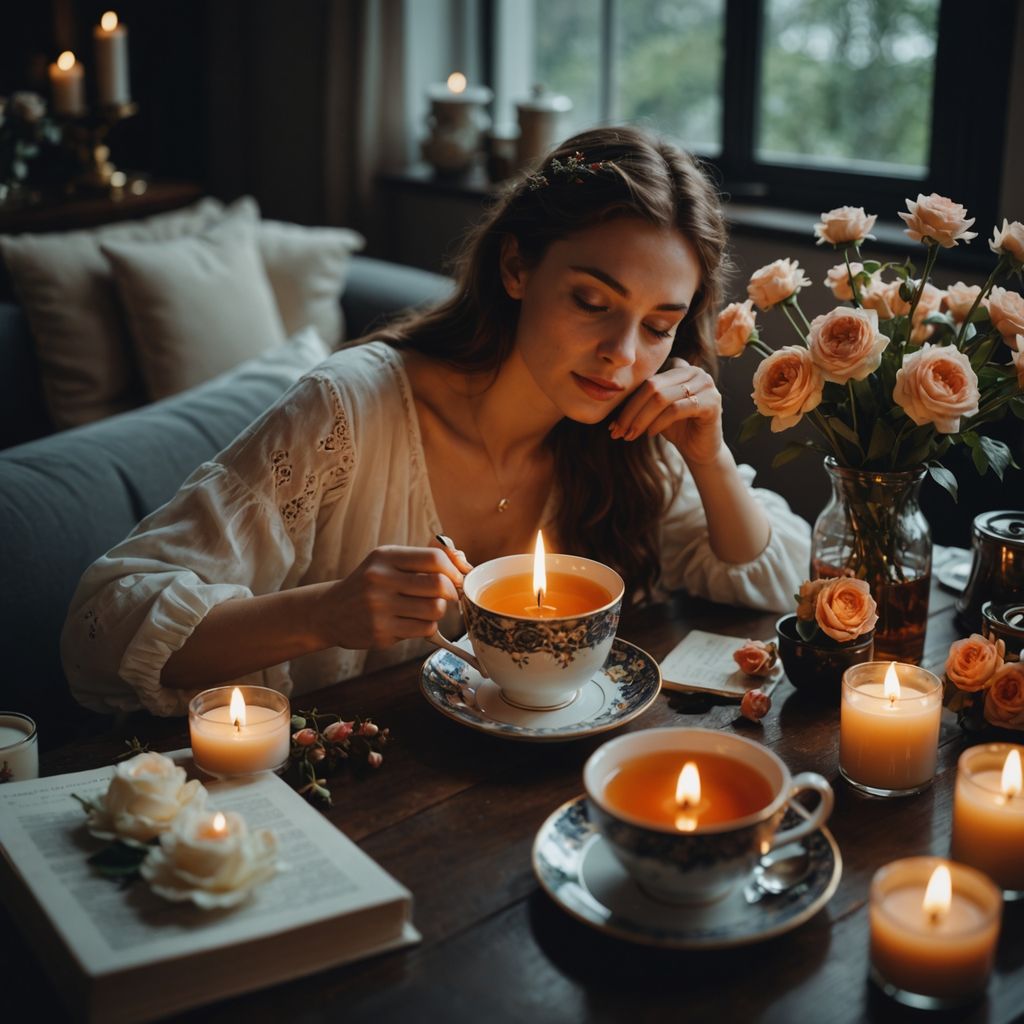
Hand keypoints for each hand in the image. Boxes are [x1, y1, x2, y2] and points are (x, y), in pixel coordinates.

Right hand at [324, 544, 472, 649]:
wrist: (331, 612)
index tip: (459, 577)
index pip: (434, 559)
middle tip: (450, 595)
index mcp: (385, 557)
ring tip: (426, 608)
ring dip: (438, 611)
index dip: (454, 569)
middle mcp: (380, 580)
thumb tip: (464, 563)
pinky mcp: (381, 632)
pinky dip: (427, 626)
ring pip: (435, 610)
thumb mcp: (389, 562)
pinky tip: (412, 621)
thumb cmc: (369, 584)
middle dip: (453, 592)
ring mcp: (379, 608)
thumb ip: (424, 559)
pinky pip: (424, 629)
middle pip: (439, 586)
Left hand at [608, 358, 723, 465]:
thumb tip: (608, 411)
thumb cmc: (677, 428)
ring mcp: (706, 385)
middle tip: (618, 432)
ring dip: (641, 420)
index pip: (647, 380)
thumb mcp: (654, 412)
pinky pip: (676, 410)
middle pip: (652, 387)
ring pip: (662, 398)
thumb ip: (639, 403)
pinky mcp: (712, 402)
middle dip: (631, 412)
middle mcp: (695, 372)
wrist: (701, 449)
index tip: (613, 425)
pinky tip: (650, 434)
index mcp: (679, 368)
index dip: (627, 402)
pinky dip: (658, 423)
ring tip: (631, 435)